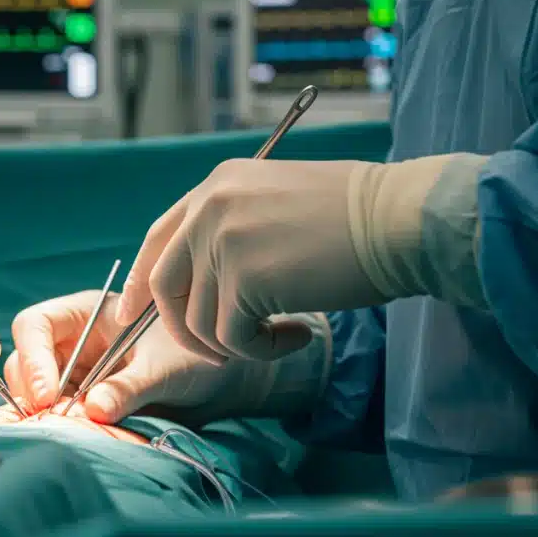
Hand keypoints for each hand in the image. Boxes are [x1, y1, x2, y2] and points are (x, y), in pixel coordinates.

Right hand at [4, 290, 300, 423]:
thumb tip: (93, 409)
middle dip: (35, 391)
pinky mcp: (85, 403)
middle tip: (54, 419)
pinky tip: (79, 435)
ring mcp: (77, 374)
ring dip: (47, 412)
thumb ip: (129, 386)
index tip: (46, 395)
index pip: (35, 326)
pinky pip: (59, 414)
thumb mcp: (164, 369)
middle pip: (27, 361)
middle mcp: (75, 342)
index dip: (33, 358)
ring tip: (73, 428)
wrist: (223, 382)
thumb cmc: (196, 356)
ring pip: (37, 392)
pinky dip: (62, 426)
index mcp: (87, 313)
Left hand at [115, 159, 389, 362]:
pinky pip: (232, 338)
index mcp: (216, 186)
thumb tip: (201, 281)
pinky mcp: (244, 279)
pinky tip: (296, 336)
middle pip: (164, 285)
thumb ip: (232, 229)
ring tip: (281, 335)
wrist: (400, 219)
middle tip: (220, 350)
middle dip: (184, 329)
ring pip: (199, 321)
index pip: (159, 239)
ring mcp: (223, 242)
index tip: (137, 315)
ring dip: (237, 344)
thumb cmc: (356, 217)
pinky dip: (260, 351)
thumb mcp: (275, 202)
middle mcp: (210, 208)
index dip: (144, 283)